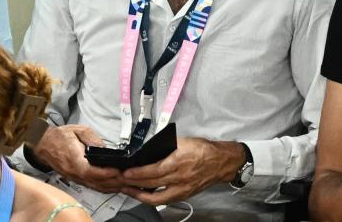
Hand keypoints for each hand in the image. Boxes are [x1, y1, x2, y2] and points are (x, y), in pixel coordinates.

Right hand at [32, 125, 124, 192]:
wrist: (45, 144)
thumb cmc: (61, 136)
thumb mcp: (78, 130)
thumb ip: (92, 138)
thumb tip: (104, 147)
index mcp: (73, 159)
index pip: (89, 171)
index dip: (104, 173)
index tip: (117, 171)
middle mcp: (74, 173)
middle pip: (95, 182)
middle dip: (113, 181)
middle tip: (128, 177)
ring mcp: (75, 178)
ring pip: (95, 187)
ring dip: (110, 187)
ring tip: (125, 182)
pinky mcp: (76, 179)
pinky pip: (92, 186)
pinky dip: (104, 188)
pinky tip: (114, 186)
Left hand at [118, 137, 243, 204]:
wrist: (220, 162)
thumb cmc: (203, 149)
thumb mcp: (183, 142)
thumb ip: (166, 147)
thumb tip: (149, 151)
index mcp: (178, 161)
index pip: (153, 170)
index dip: (137, 173)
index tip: (126, 173)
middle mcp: (179, 177)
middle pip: (152, 184)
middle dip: (134, 183)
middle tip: (121, 180)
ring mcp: (182, 189)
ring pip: (156, 197)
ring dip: (139, 195)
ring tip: (128, 190)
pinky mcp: (184, 195)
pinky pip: (164, 200)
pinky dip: (152, 198)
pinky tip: (144, 195)